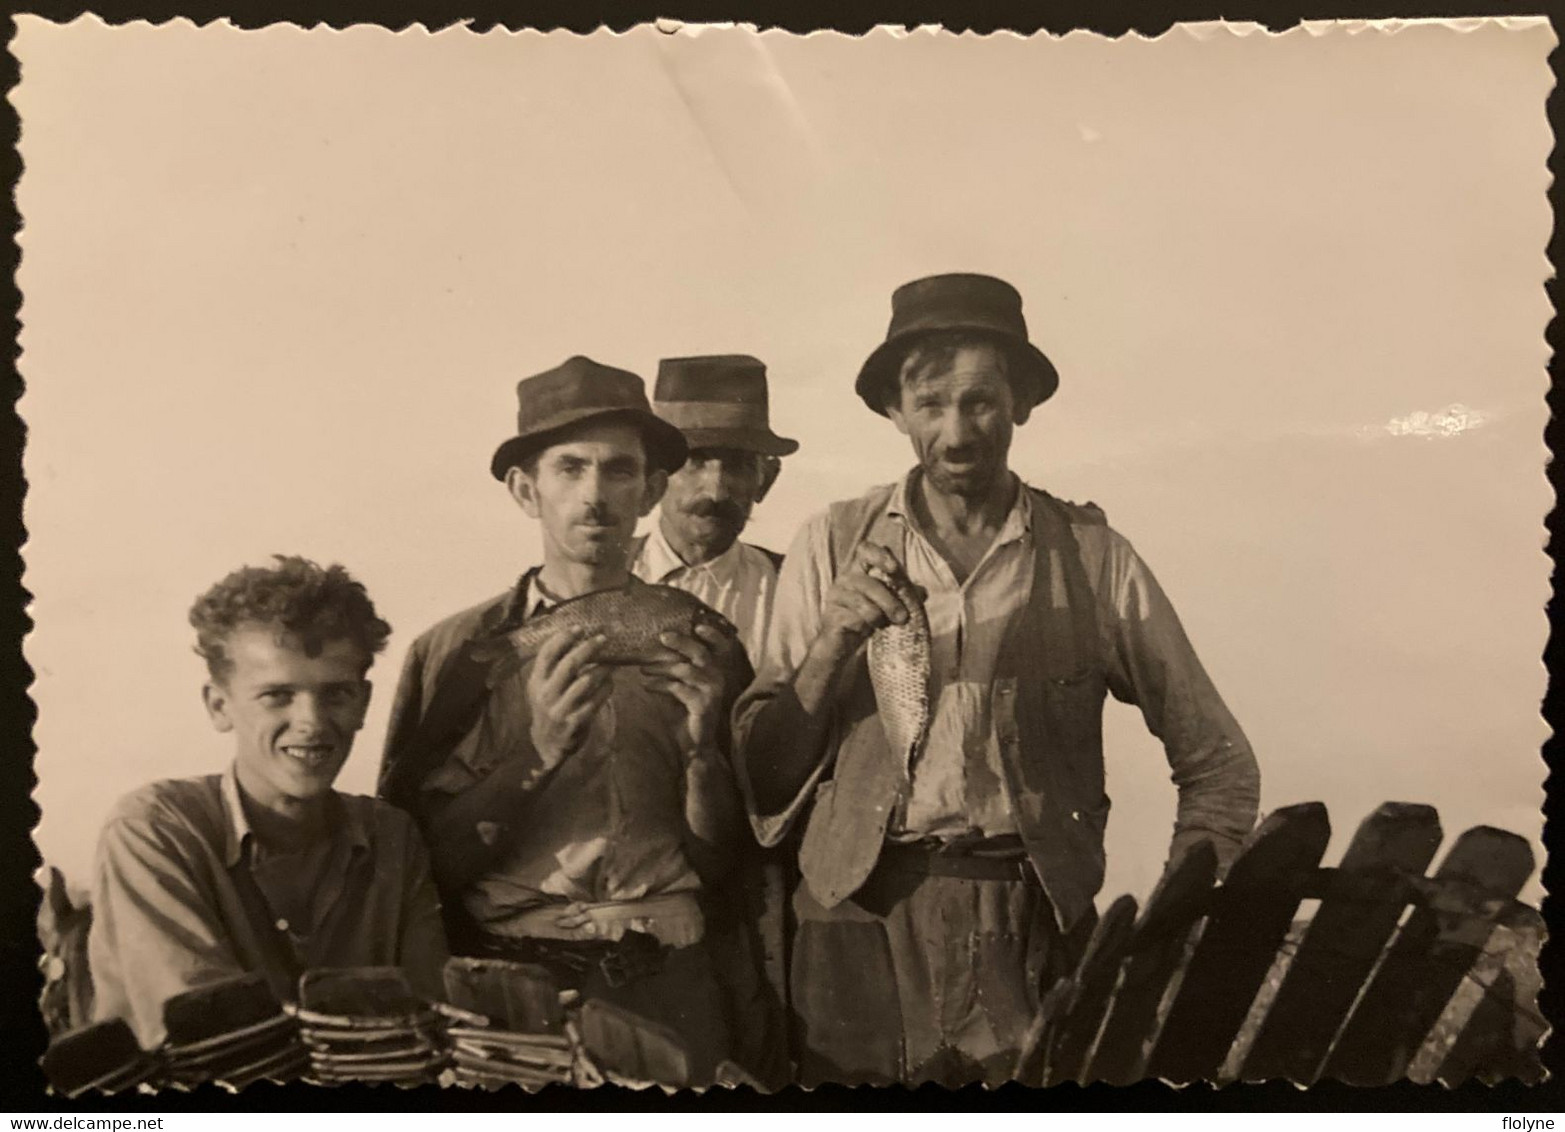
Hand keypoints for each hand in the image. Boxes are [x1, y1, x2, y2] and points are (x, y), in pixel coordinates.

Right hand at [526, 626, 610, 768]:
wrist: (546, 744)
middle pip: (568, 665)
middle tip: (602, 638)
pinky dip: (606, 689)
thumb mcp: (543, 687)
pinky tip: (611, 682)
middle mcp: (545, 694)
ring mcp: (559, 709)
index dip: (563, 638)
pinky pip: (595, 702)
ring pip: (585, 682)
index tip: (579, 627)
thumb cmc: (550, 706)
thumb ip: (554, 667)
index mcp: (536, 681)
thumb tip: (577, 637)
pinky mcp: (574, 723)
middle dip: (587, 649)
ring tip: (613, 661)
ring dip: (602, 669)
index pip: (547, 654)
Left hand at [640, 622, 729, 752]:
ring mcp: (712, 692)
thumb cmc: (686, 711)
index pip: (719, 647)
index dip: (712, 635)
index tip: (697, 625)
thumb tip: (655, 648)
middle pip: (701, 653)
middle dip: (681, 642)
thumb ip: (676, 668)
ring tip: (643, 668)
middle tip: (662, 637)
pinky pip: (678, 688)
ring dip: (662, 667)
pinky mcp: (702, 705)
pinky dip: (660, 685)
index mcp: (715, 671)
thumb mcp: (681, 685)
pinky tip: (647, 686)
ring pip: (686, 670)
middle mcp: (717, 678)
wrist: (694, 743)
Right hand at [819, 541, 922, 651]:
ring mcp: (836, 597)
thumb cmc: (867, 621)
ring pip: (862, 603)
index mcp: (858, 570)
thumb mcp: (889, 606)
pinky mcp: (832, 617)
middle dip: (889, 601)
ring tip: (883, 626)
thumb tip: (922, 591)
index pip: (865, 550)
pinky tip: (867, 631)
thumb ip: (905, 596)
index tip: (895, 569)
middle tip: (903, 617)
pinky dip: (866, 627)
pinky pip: (855, 619)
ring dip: (879, 616)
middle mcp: (845, 579)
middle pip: (869, 582)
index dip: (880, 556)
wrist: (843, 647)